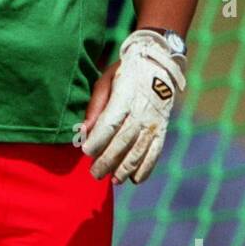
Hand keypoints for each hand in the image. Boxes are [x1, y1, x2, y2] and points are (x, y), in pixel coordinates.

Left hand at [80, 30, 185, 183]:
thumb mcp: (106, 80)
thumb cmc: (126, 72)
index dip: (97, 141)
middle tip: (95, 173)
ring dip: (126, 168)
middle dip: (108, 160)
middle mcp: (141, 112)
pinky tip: (135, 179)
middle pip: (123, 141)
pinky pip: (155, 152)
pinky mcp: (161, 129)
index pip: (110, 124)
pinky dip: (146, 168)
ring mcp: (153, 122)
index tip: (85, 151)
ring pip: (140, 150)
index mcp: (125, 97)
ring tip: (114, 180)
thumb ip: (95, 106)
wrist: (159, 64)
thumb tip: (83, 131)